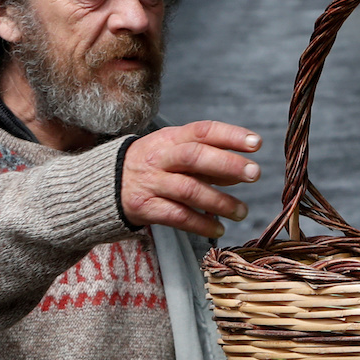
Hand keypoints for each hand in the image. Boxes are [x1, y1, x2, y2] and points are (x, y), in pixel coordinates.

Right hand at [120, 122, 262, 237]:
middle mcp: (160, 158)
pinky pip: (177, 216)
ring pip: (189, 190)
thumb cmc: (150, 166)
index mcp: (169, 138)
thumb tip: (240, 171)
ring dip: (220, 202)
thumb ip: (205, 160)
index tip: (256, 143)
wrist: (103, 185)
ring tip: (242, 211)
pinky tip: (218, 228)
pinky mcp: (144, 207)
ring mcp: (151, 183)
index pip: (202, 131)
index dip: (230, 135)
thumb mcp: (172, 152)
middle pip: (195, 157)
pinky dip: (201, 224)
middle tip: (254, 174)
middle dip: (228, 165)